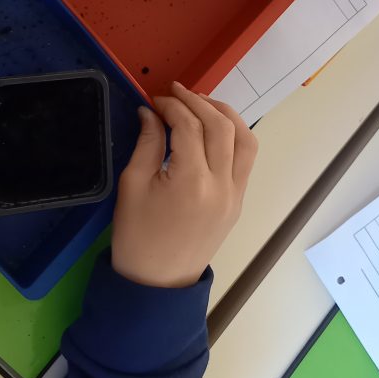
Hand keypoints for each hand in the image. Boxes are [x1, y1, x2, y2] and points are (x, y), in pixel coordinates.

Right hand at [111, 83, 256, 287]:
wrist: (157, 284)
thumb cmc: (136, 236)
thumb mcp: (132, 185)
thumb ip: (146, 143)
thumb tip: (152, 112)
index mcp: (191, 181)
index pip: (188, 126)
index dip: (171, 105)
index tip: (154, 100)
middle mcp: (221, 185)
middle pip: (221, 126)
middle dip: (198, 101)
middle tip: (175, 92)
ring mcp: (235, 195)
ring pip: (245, 140)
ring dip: (225, 114)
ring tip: (202, 103)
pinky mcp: (238, 202)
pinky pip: (246, 160)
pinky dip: (234, 136)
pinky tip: (214, 129)